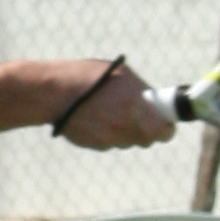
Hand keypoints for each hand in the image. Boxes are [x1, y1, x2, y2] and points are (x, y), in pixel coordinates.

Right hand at [56, 63, 175, 150]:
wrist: (53, 92)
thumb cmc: (90, 77)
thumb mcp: (122, 75)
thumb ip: (141, 92)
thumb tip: (153, 101)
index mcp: (137, 108)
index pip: (165, 132)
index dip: (166, 127)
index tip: (164, 121)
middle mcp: (126, 128)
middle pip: (147, 139)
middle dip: (145, 128)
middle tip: (137, 114)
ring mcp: (109, 140)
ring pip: (127, 141)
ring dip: (124, 131)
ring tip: (109, 111)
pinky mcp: (95, 145)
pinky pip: (109, 142)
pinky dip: (106, 133)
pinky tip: (95, 117)